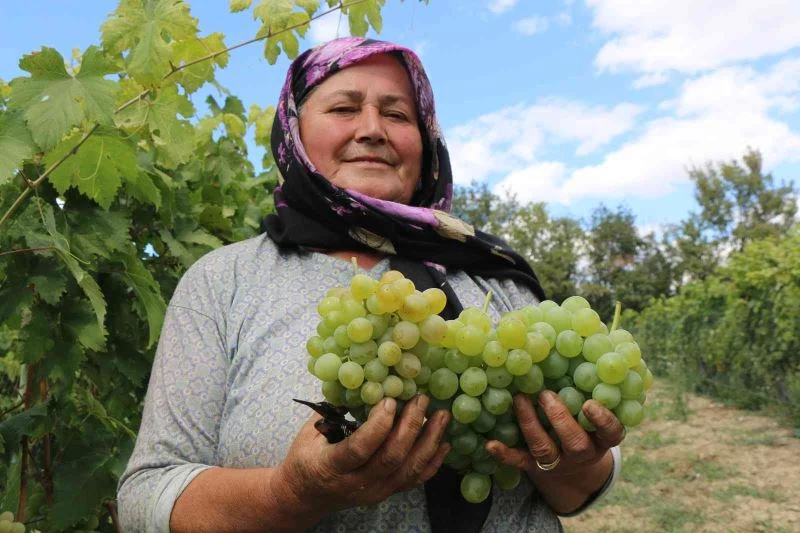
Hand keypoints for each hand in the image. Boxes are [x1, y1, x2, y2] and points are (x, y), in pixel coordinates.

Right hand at [277, 395, 450, 512]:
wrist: (304, 496)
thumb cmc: (305, 457)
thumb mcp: (308, 432)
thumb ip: (332, 411)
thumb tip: (359, 381)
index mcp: (330, 467)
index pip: (358, 449)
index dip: (378, 425)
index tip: (390, 400)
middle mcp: (355, 484)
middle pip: (390, 459)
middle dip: (410, 427)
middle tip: (421, 399)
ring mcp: (374, 492)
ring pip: (408, 471)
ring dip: (428, 442)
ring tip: (441, 417)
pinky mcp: (386, 494)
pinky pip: (414, 480)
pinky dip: (432, 462)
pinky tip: (444, 443)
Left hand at [486, 390, 624, 477]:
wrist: (572, 471)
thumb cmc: (585, 424)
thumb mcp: (593, 408)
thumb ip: (590, 384)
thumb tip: (584, 335)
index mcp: (601, 438)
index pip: (611, 432)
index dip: (602, 420)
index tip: (589, 403)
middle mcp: (582, 453)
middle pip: (576, 444)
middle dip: (561, 419)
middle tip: (545, 395)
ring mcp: (558, 462)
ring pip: (545, 450)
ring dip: (531, 425)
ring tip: (519, 399)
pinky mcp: (533, 467)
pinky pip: (519, 461)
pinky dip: (505, 454)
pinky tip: (490, 444)